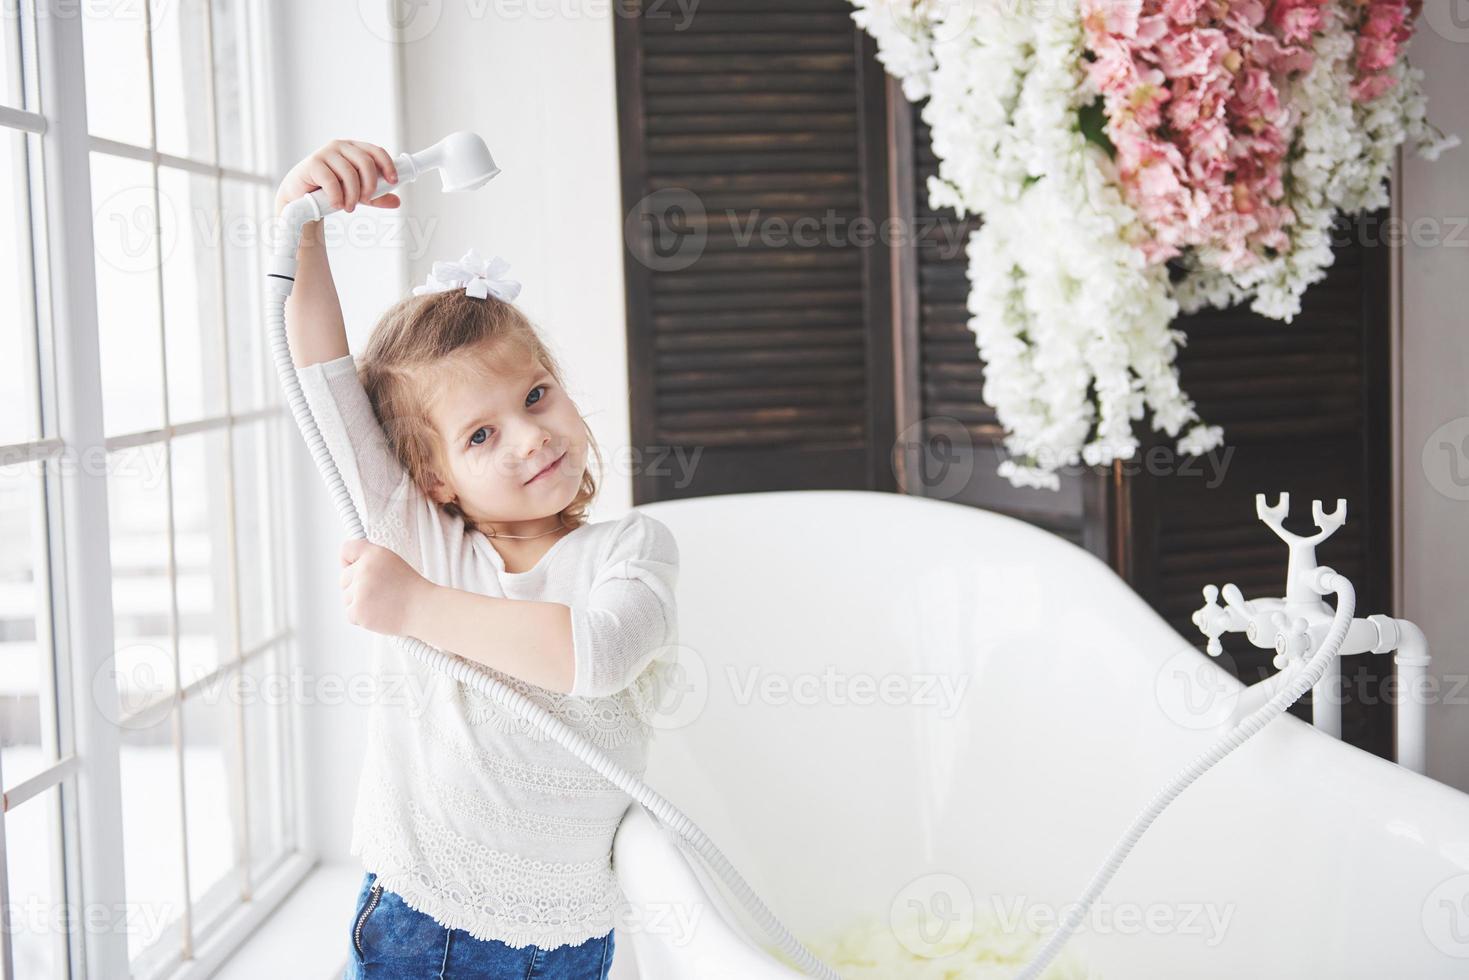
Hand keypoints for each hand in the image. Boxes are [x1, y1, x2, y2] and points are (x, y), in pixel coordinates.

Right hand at [276, 139, 401, 216]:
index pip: (376, 151)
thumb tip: (397, 202)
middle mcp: (341, 146)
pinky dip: (337, 197)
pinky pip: (332, 181)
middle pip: (366, 162)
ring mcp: (326, 153)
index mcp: (354, 149)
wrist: (300, 196)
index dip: (387, 165)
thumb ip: (377, 197)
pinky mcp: (313, 163)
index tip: (393, 181)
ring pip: (350, 173)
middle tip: (367, 200)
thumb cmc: (331, 190)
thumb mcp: (358, 194)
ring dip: (353, 195)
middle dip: (370, 184)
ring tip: (349, 207)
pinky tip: (336, 205)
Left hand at [339, 539, 434, 636]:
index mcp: (374, 554)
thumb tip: (348, 564)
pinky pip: (350, 613)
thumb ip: (369, 559)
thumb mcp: (393, 562)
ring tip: (381, 602)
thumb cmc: (412, 589)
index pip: (346, 550)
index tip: (352, 566)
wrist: (423, 610)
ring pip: (346, 597)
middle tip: (378, 591)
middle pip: (343, 578)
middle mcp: (364, 569)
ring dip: (360, 602)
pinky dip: (362, 616)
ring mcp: (359, 591)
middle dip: (356, 586)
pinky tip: (379, 612)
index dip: (348, 560)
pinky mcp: (357, 611)